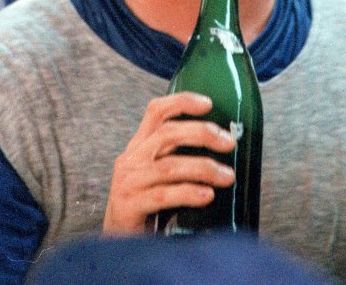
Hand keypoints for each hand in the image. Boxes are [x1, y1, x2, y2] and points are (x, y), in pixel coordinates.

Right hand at [103, 92, 235, 233]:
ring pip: (169, 167)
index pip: (156, 111)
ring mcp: (129, 182)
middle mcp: (131, 159)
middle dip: (201, 133)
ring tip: (228, 176)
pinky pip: (163, 196)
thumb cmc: (145, 205)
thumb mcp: (156, 173)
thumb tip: (220, 145)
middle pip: (167, 134)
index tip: (208, 103)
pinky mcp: (129, 206)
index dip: (182, 102)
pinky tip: (208, 196)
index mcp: (139, 145)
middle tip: (229, 142)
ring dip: (203, 168)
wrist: (117, 242)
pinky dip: (188, 193)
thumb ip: (176, 156)